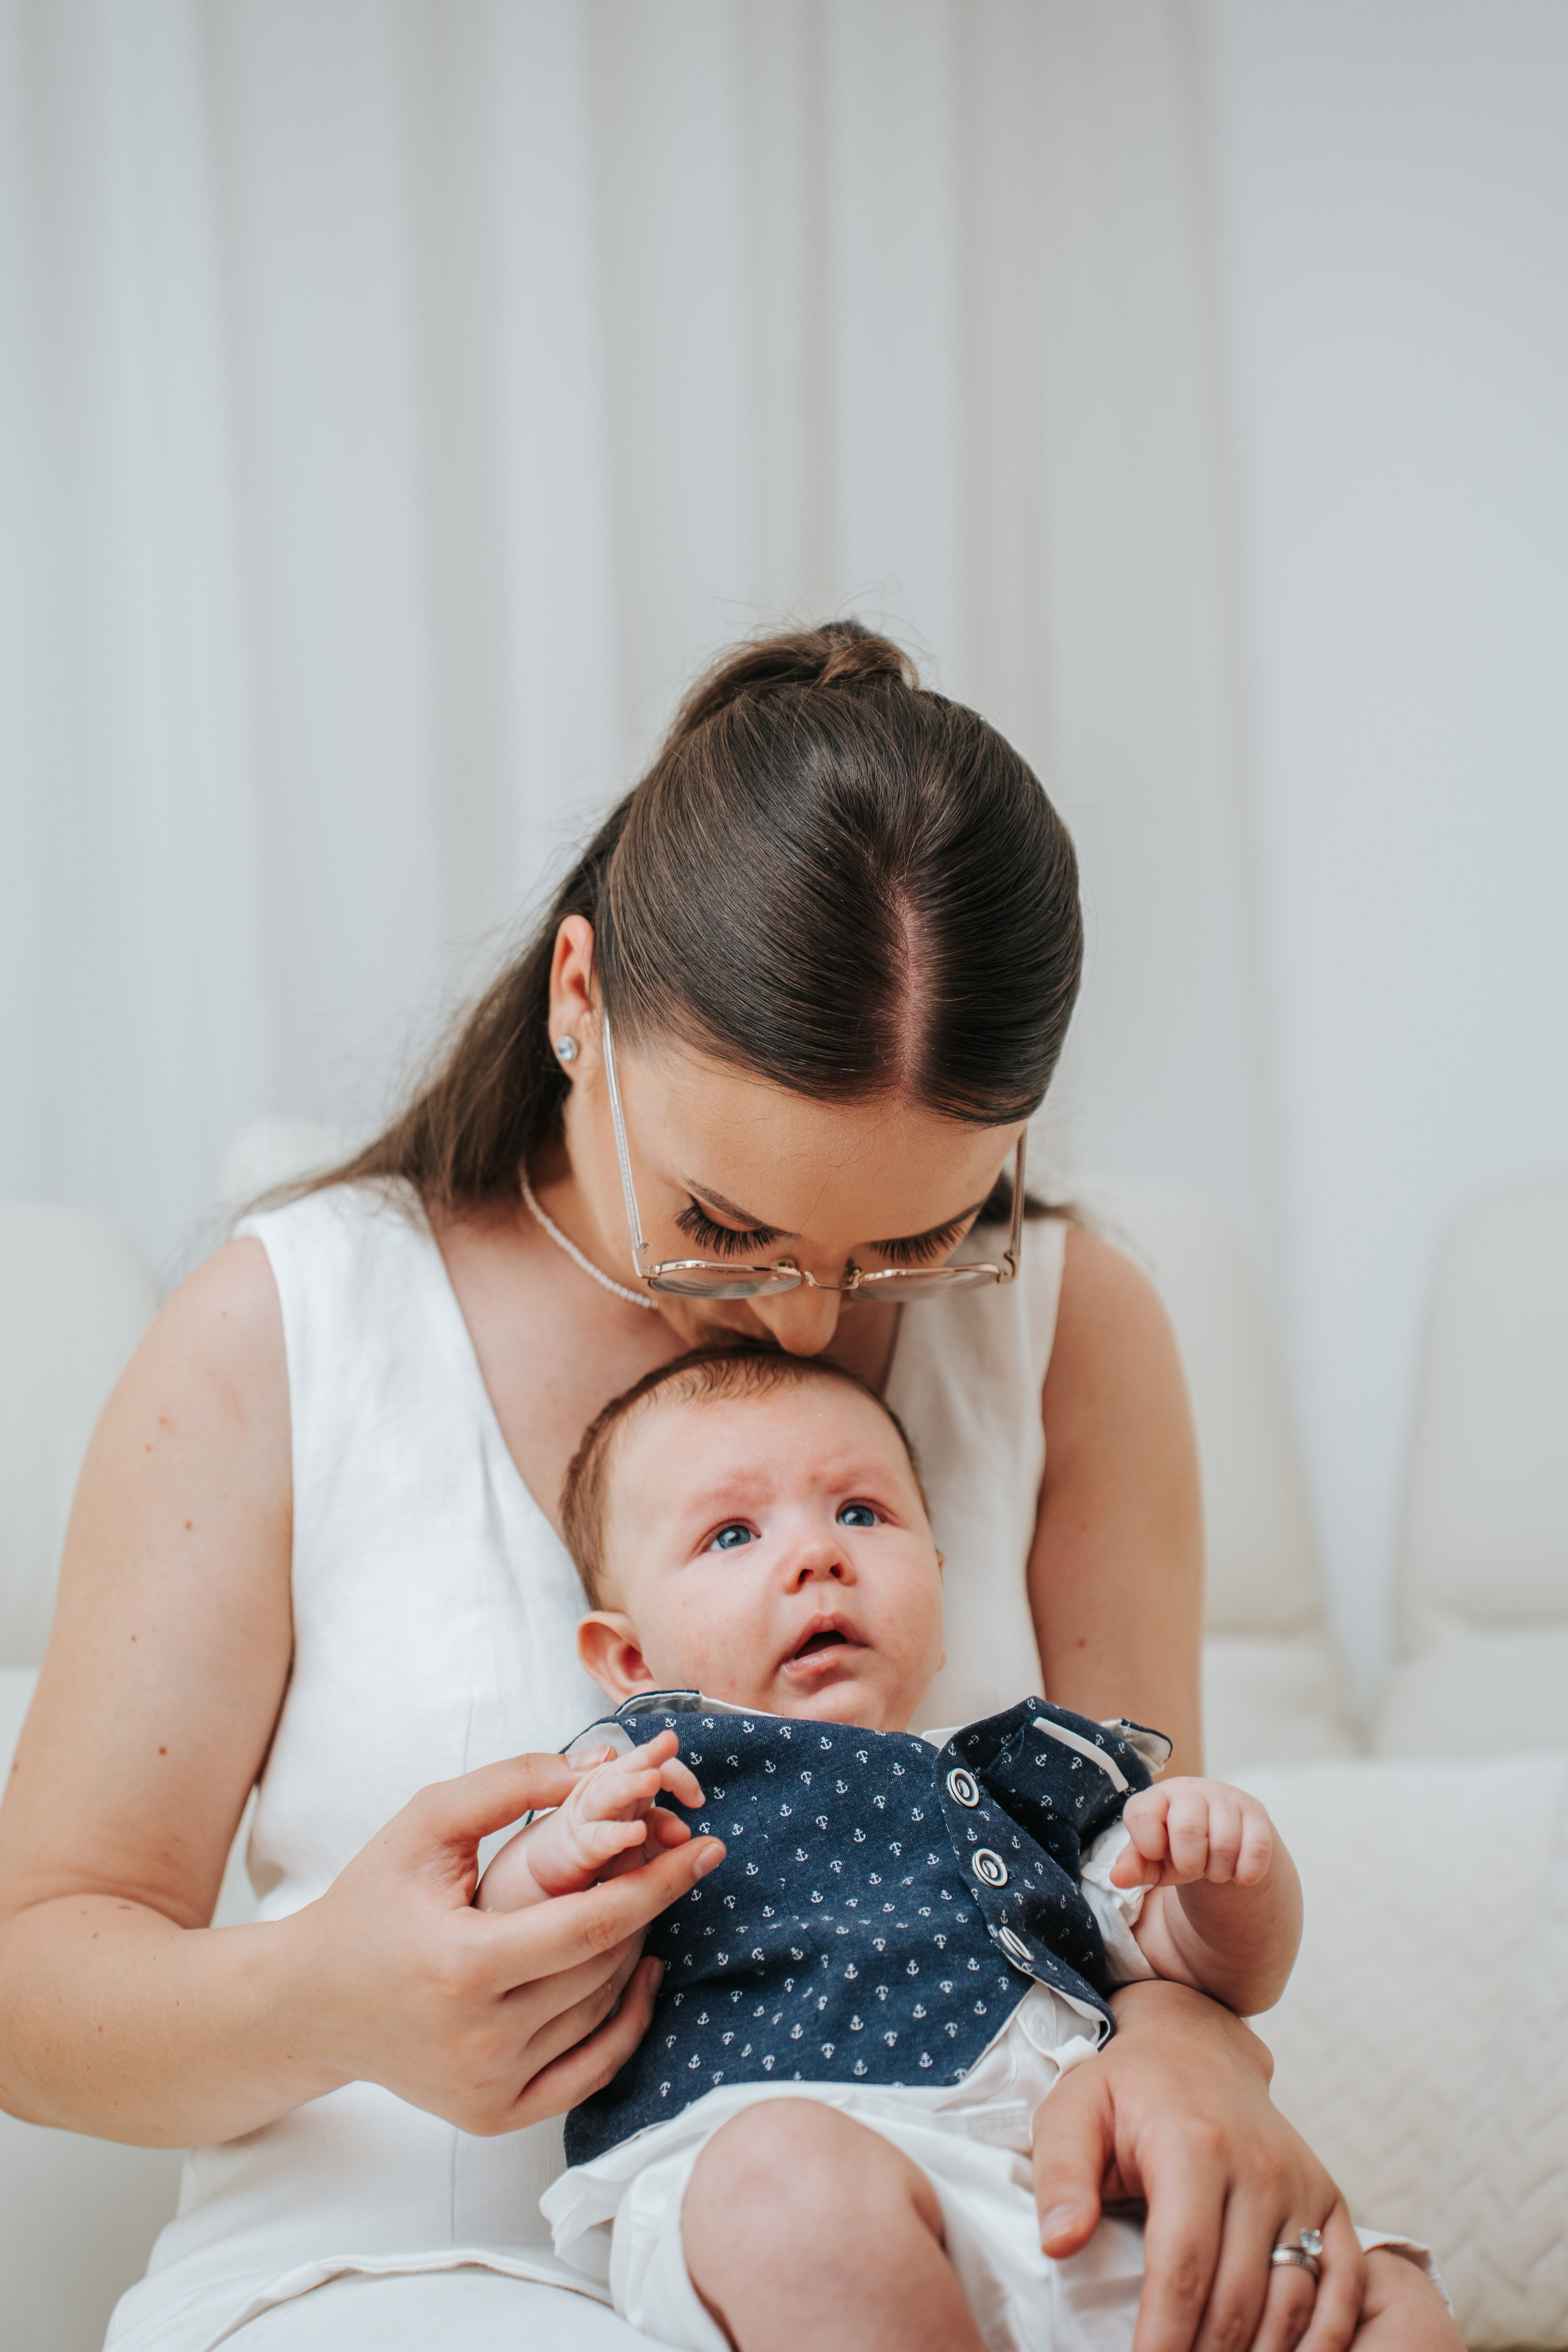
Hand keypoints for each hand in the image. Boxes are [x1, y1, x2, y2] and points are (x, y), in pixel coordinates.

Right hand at [284, 1750, 723, 2134]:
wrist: (309, 2004)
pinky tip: (641, 1971)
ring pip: (601, 2011)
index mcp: (462, 1967)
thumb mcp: (425, 1825)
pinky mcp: (495, 2116)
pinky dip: (627, 2022)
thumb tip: (599, 1765)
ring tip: (639, 1901)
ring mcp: (489, 2088)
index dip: (658, 1883)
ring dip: (633, 1952)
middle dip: (645, 1906)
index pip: (592, 1926)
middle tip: (665, 1858)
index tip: (705, 1848)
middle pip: (603, 1966)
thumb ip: (511, 1783)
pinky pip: (592, 2070)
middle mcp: (479, 2040)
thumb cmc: (369, 1903)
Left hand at [1032, 1980, 1363, 2351]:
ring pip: (1293, 2304)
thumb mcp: (1072, 2111)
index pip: (1181, 2269)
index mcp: (1193, 2147)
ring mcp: (1301, 2185)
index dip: (1163, 2339)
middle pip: (1238, 2301)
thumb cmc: (1125, 2087)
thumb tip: (1059, 2244)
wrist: (1195, 2045)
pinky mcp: (1328, 2198)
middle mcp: (1259, 2168)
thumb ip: (1060, 2176)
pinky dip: (1328, 2337)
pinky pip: (1344, 2284)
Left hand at [1113, 1777, 1275, 1891]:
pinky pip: (1257, 1848)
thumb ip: (1134, 1865)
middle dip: (1190, 1863)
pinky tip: (1238, 1873)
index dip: (1149, 1846)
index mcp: (1157, 1797)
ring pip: (1225, 1843)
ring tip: (1214, 1869)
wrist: (1219, 1843)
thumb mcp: (1152, 1860)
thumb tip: (1118, 1877)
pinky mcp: (1255, 1812)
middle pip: (1189, 1829)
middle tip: (1193, 1868)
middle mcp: (1190, 1789)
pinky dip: (1246, 1873)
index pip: (1142, 1814)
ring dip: (1219, 1872)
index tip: (1158, 1854)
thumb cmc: (1176, 1850)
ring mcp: (1225, 1797)